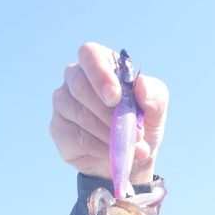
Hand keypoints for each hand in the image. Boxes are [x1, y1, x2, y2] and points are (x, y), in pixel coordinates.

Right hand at [50, 42, 168, 182]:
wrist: (130, 160)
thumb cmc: (141, 125)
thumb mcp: (156, 110)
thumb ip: (154, 95)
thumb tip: (141, 86)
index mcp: (99, 64)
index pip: (90, 55)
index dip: (100, 74)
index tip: (115, 97)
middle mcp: (75, 79)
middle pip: (80, 86)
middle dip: (109, 113)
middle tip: (135, 133)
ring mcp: (63, 103)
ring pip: (81, 115)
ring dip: (109, 134)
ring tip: (131, 147)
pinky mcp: (59, 129)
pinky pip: (77, 137)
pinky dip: (100, 148)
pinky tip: (112, 153)